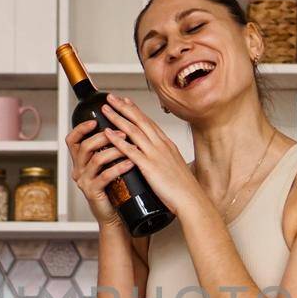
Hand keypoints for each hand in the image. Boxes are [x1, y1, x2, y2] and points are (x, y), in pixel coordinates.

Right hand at [64, 117, 131, 229]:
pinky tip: (130, 163)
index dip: (81, 128)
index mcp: (80, 161)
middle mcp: (79, 170)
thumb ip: (107, 151)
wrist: (114, 216)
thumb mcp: (107, 166)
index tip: (95, 120)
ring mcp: (85, 182)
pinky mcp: (93, 192)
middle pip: (85, 147)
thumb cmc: (114, 189)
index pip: (72, 140)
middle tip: (123, 133)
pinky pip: (105, 176)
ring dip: (115, 150)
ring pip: (96, 160)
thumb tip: (119, 128)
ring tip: (131, 147)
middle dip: (104, 136)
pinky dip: (119, 167)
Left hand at [97, 95, 204, 216]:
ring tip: (105, 109)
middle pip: (139, 120)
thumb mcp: (175, 167)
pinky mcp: (149, 166)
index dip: (136, 110)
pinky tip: (107, 133)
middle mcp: (161, 145)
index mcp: (167, 145)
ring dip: (117, 118)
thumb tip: (158, 160)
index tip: (126, 101)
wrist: (191, 200)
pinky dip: (117, 140)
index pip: (149, 122)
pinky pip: (130, 150)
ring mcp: (155, 154)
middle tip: (111, 97)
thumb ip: (165, 160)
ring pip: (133, 130)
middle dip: (124, 107)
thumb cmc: (184, 189)